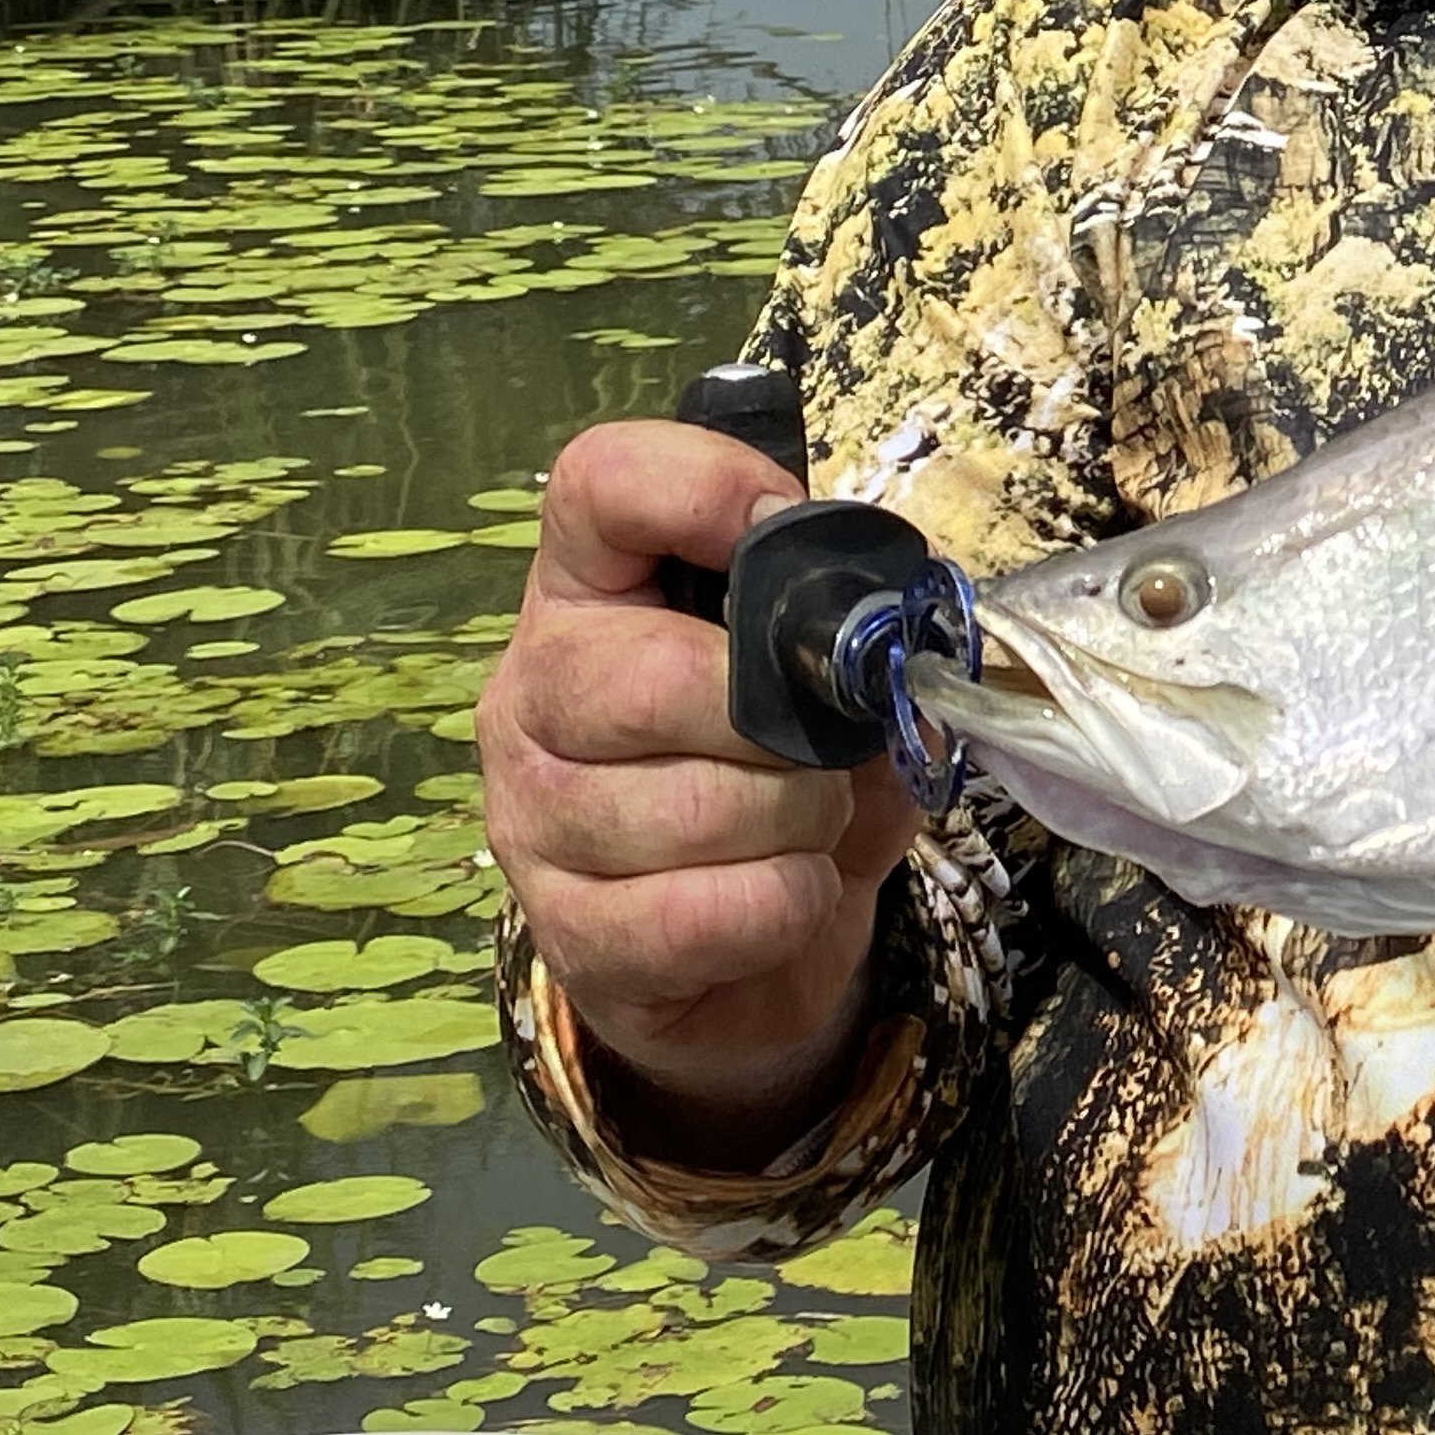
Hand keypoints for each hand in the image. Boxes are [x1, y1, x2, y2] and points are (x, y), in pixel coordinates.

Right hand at [477, 420, 920, 1162]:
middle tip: (829, 750)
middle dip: (790, 728)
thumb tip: (903, 615)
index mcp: (595, 590)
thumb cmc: (794, 776)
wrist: (748, 951)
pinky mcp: (564, 934)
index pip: (602, 483)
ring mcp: (531, 816)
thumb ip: (866, 628)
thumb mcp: (844, 684)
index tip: (789, 529)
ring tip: (809, 825)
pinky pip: (704, 914)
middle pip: (661, 678)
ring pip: (699, 807)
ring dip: (804, 822)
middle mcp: (536, 689)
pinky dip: (785, 907)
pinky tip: (784, 896)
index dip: (706, 487)